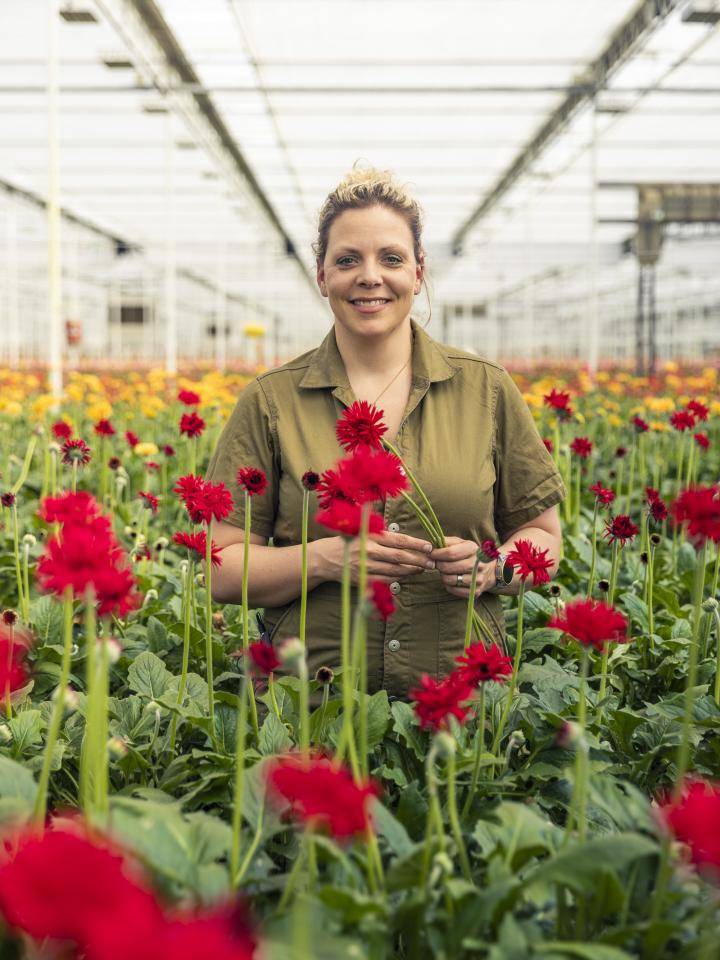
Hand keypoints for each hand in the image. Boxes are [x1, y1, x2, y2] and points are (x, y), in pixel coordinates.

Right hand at [316, 532, 435, 584]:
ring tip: (422, 569)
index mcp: (372, 536)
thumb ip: (383, 533)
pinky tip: (408, 576)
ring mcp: (366, 567)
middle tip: (432, 562)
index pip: (399, 540)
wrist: (327, 558)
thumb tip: (407, 538)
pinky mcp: (364, 579)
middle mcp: (369, 551)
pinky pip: (386, 581)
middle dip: (418, 560)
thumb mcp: (364, 531)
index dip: (416, 544)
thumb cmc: (350, 542)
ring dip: (411, 571)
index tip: (429, 546)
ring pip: (395, 571)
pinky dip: (399, 579)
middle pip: (400, 557)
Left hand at [429, 536, 494, 597]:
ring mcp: (478, 579)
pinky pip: (454, 590)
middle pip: (449, 567)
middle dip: (439, 565)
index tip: (431, 554)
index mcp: (473, 549)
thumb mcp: (461, 543)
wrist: (490, 569)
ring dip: (443, 576)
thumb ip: (446, 542)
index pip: (450, 553)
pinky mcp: (476, 591)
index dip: (437, 554)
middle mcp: (478, 564)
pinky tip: (451, 579)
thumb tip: (430, 546)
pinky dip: (448, 585)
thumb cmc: (470, 554)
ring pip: (450, 580)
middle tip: (437, 563)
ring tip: (445, 571)